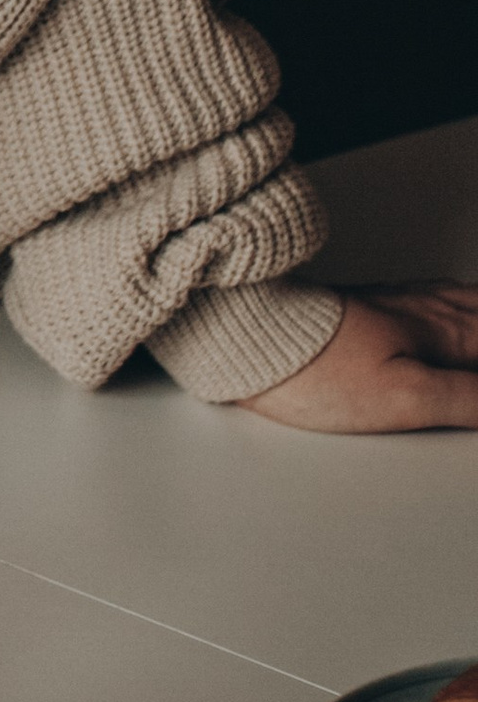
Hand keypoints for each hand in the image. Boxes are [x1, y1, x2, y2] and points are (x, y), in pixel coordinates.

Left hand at [237, 285, 477, 431]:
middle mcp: (431, 309)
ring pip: (471, 304)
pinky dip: (468, 310)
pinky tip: (458, 313)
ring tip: (477, 326)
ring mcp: (402, 304)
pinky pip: (445, 301)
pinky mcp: (375, 308)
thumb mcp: (405, 397)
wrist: (247, 334)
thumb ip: (471, 400)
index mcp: (448, 331)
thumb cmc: (315, 367)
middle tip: (477, 387)